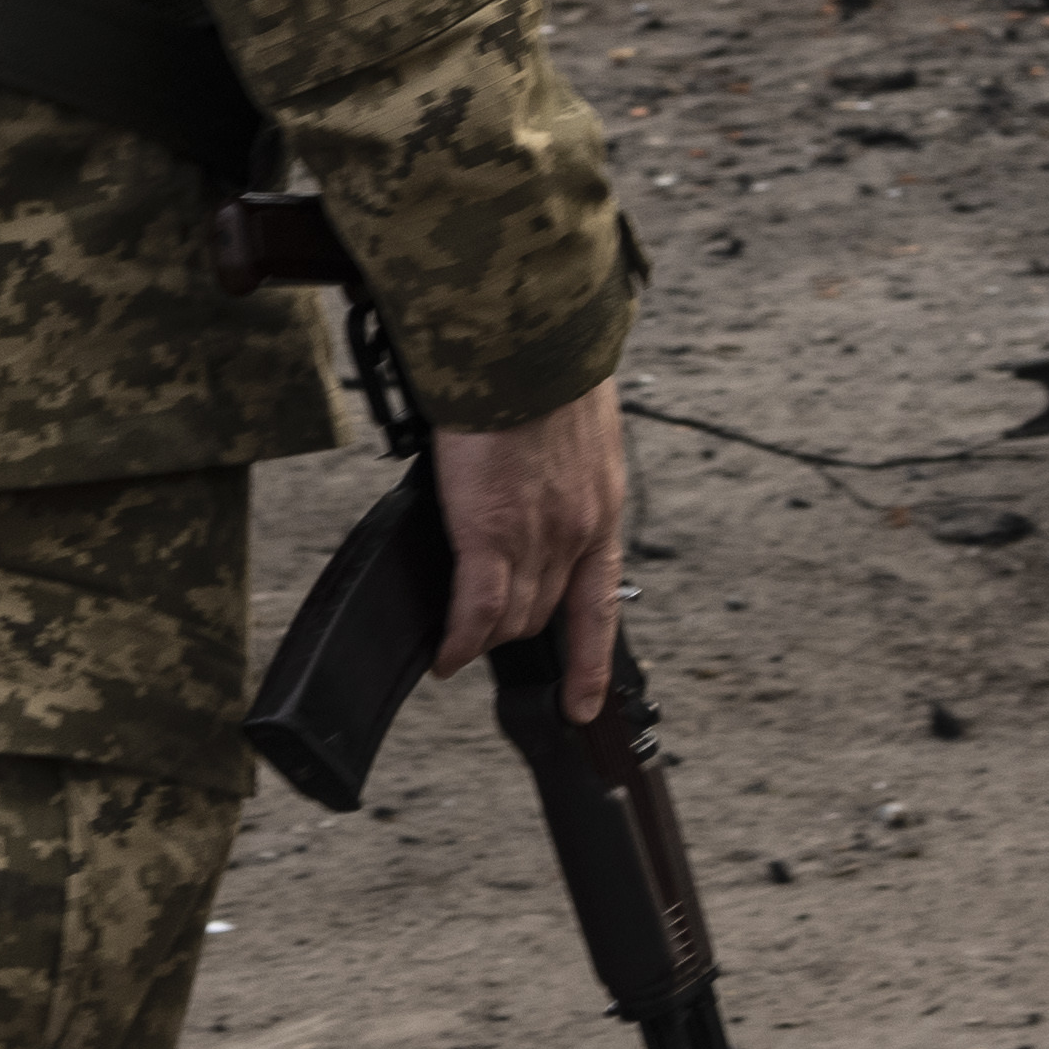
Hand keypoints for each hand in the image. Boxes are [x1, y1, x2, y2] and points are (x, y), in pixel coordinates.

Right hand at [436, 387, 631, 721]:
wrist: (523, 348)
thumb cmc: (541, 371)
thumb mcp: (575, 433)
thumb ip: (559, 472)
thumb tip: (533, 482)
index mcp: (601, 508)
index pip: (600, 602)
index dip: (590, 660)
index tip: (584, 701)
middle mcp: (577, 532)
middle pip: (545, 613)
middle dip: (517, 632)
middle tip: (486, 637)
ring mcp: (536, 538)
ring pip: (511, 618)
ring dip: (486, 637)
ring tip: (460, 645)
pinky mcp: (489, 533)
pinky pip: (474, 609)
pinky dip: (459, 641)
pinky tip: (446, 657)